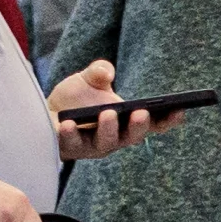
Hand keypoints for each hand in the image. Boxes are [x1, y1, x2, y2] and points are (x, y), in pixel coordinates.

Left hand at [48, 61, 177, 160]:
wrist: (39, 114)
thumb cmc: (73, 99)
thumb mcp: (88, 80)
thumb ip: (99, 72)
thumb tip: (104, 71)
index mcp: (126, 122)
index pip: (153, 124)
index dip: (168, 120)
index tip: (180, 110)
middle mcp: (115, 138)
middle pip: (133, 137)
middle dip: (139, 126)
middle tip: (142, 112)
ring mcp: (93, 146)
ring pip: (106, 143)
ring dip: (109, 129)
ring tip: (107, 114)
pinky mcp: (70, 149)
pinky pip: (72, 144)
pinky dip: (71, 134)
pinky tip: (69, 123)